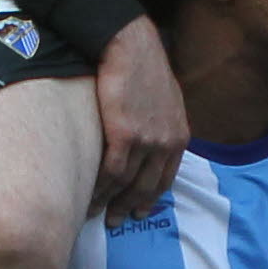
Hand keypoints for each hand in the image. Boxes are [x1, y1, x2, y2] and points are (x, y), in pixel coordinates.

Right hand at [91, 15, 186, 225]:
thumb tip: (154, 141)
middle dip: (129, 207)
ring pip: (127, 184)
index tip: (138, 211)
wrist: (130, 47)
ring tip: (96, 213)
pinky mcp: (124, 135)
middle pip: (146, 187)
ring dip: (110, 202)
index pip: (165, 179)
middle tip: (115, 221)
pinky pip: (111, 172)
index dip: (150, 198)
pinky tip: (88, 195)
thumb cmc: (145, 69)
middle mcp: (166, 143)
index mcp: (179, 137)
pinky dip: (99, 188)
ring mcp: (147, 141)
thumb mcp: (168, 101)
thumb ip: (164, 126)